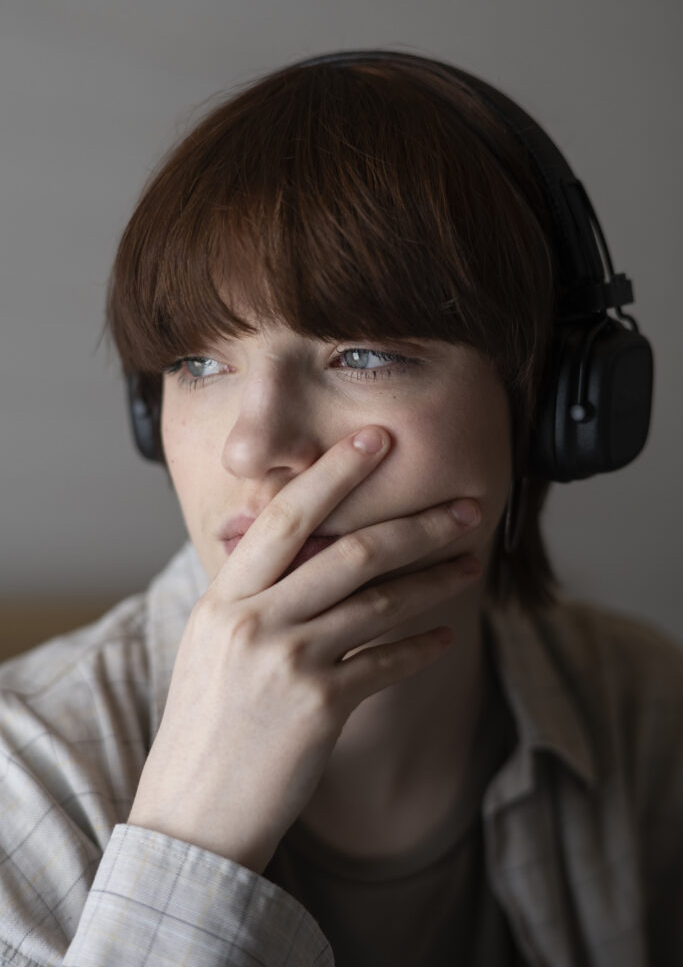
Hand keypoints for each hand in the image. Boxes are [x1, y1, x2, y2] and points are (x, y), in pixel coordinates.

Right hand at [128, 426, 481, 872]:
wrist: (193, 812)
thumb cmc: (204, 722)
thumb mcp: (211, 642)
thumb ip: (251, 592)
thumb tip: (300, 546)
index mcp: (225, 598)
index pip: (285, 516)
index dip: (334, 473)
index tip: (376, 438)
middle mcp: (256, 622)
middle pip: (349, 552)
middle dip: (416, 524)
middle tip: (467, 505)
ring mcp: (288, 664)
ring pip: (380, 604)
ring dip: (434, 581)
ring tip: (471, 563)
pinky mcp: (320, 708)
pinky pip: (386, 663)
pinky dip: (421, 647)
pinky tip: (446, 635)